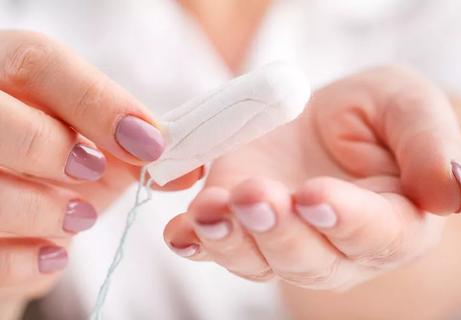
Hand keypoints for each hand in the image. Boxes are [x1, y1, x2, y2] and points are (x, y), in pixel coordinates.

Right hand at [0, 31, 201, 304]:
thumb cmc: (58, 172)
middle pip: (0, 119)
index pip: (41, 62)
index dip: (100, 102)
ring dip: (44, 210)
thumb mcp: (98, 150)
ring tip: (78, 217)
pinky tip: (52, 257)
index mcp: (11, 77)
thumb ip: (137, 148)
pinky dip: (23, 261)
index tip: (150, 144)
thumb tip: (190, 168)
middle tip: (94, 172)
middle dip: (55, 150)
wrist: (17, 221)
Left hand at [164, 65, 460, 289]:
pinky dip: (196, 240)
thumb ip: (429, 143)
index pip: (376, 235)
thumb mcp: (405, 107)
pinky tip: (183, 229)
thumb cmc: (368, 113)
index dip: (346, 220)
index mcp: (390, 219)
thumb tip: (454, 191)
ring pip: (259, 260)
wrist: (316, 118)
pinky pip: (218, 246)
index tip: (315, 195)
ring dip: (231, 239)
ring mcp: (283, 242)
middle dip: (279, 230)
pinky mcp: (241, 228)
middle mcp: (336, 246)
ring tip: (210, 208)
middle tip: (256, 195)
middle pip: (311, 259)